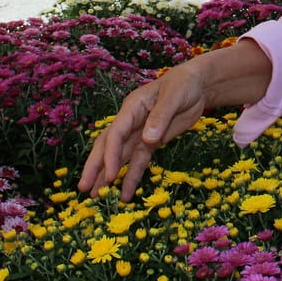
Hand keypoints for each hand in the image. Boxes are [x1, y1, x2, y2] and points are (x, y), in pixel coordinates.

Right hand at [78, 62, 210, 199]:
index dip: (110, 155)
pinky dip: (131, 177)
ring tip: (95, 196)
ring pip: (119, 156)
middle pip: (108, 146)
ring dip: (108, 175)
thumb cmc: (183, 84)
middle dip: (96, 167)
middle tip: (83, 189)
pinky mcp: (151, 142)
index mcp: (132, 108)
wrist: (197, 84)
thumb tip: (148, 139)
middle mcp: (131, 122)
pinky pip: (138, 161)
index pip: (115, 134)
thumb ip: (161, 116)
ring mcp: (140, 133)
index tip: (109, 175)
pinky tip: (126, 194)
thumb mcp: (174, 96)